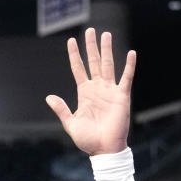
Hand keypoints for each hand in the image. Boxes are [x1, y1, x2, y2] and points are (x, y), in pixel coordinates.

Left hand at [46, 28, 135, 155]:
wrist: (104, 149)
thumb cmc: (87, 139)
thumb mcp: (70, 123)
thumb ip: (61, 109)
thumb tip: (49, 97)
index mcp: (84, 93)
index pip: (78, 68)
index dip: (75, 55)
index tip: (71, 41)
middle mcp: (97, 88)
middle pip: (94, 62)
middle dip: (92, 46)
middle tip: (91, 30)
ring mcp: (110, 91)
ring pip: (108, 65)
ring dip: (107, 50)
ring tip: (106, 34)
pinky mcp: (122, 96)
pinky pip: (126, 78)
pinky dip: (129, 65)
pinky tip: (131, 53)